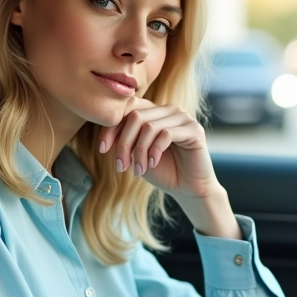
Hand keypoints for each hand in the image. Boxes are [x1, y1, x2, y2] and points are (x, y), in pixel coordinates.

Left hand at [96, 99, 240, 238]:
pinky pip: (166, 134)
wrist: (187, 188)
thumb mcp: (136, 154)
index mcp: (153, 112)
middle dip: (123, 143)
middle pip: (136, 116)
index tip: (102, 149)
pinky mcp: (194, 130)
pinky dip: (154, 151)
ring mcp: (183, 118)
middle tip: (121, 166)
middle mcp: (168, 110)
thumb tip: (105, 132)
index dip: (111, 127)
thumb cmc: (161, 171)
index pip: (127, 108)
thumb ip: (124, 140)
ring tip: (138, 170)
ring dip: (139, 151)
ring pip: (149, 126)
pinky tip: (153, 164)